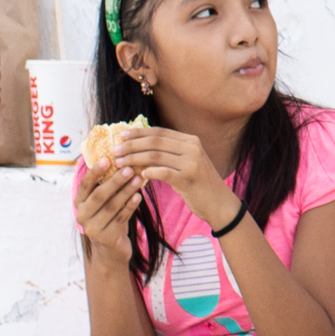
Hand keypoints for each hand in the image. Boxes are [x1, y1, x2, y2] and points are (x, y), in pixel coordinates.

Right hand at [72, 154, 147, 262]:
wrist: (111, 248)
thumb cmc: (109, 217)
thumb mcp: (104, 201)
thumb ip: (106, 184)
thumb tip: (120, 157)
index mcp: (79, 202)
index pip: (85, 184)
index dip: (95, 171)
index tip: (107, 158)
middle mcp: (82, 215)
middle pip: (99, 195)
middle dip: (115, 181)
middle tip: (129, 168)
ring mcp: (92, 228)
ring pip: (112, 206)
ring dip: (126, 191)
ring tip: (139, 179)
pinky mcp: (106, 238)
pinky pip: (120, 218)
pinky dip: (130, 206)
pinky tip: (138, 196)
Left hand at [103, 122, 242, 234]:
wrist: (219, 203)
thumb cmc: (198, 184)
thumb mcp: (186, 163)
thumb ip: (169, 153)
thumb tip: (139, 147)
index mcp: (190, 140)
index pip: (159, 132)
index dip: (138, 133)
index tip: (120, 136)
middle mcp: (192, 147)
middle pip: (155, 142)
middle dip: (132, 145)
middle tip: (115, 151)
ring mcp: (192, 162)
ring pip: (155, 156)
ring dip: (134, 159)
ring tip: (120, 164)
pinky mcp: (189, 178)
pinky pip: (163, 172)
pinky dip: (148, 173)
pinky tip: (138, 176)